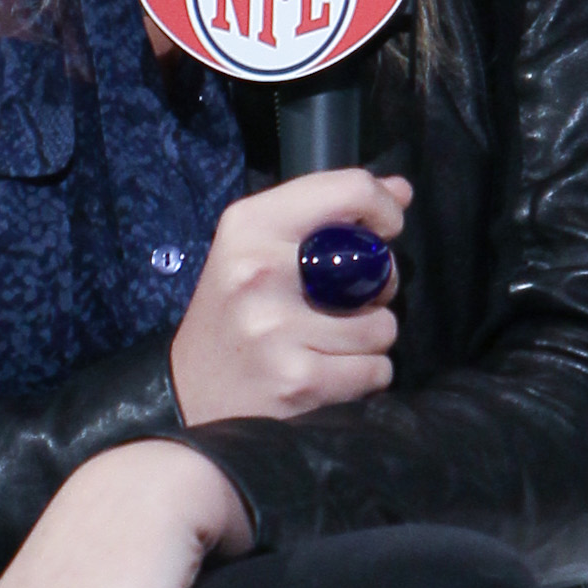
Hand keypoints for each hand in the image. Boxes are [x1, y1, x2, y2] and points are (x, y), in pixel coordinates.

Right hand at [168, 170, 408, 424]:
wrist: (186, 398)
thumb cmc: (231, 315)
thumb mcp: (258, 248)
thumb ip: (328, 213)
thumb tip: (401, 190)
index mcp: (250, 225)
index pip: (351, 190)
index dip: (383, 209)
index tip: (382, 233)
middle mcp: (260, 270)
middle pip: (378, 267)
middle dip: (377, 289)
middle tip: (341, 305)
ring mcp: (277, 328)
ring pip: (383, 327)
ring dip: (368, 341)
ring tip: (328, 345)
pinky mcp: (298, 379)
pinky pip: (376, 370)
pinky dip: (364, 375)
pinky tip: (328, 375)